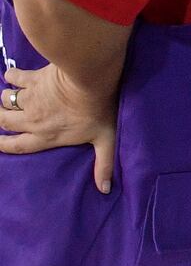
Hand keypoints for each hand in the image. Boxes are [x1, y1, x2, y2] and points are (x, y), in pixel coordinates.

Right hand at [0, 65, 116, 192]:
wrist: (90, 80)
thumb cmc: (98, 111)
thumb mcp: (105, 140)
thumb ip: (103, 165)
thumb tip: (105, 189)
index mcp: (46, 136)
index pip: (18, 146)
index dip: (4, 145)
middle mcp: (32, 120)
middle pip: (6, 122)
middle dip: (1, 120)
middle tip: (3, 118)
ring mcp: (30, 98)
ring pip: (6, 101)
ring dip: (5, 100)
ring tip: (9, 99)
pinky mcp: (32, 79)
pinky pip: (14, 78)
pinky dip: (11, 77)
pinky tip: (12, 76)